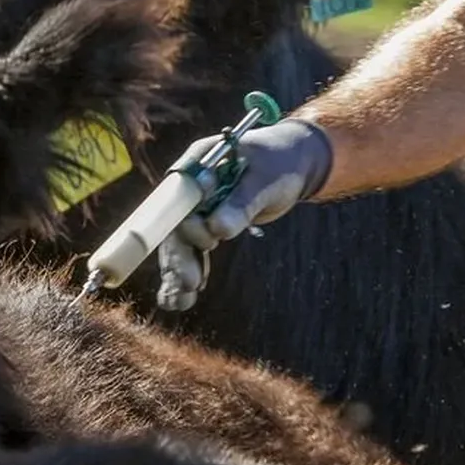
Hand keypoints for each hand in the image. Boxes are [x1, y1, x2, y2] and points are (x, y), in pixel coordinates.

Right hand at [155, 118, 332, 311]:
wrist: (289, 164)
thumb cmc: (278, 163)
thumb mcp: (265, 179)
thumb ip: (242, 202)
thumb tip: (218, 229)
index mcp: (198, 165)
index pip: (178, 196)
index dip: (183, 222)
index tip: (204, 243)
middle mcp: (190, 188)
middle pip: (176, 225)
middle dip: (180, 256)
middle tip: (191, 284)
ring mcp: (195, 209)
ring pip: (180, 244)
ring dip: (178, 272)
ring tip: (181, 301)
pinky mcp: (205, 227)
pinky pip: (191, 252)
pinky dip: (186, 274)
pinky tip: (180, 300)